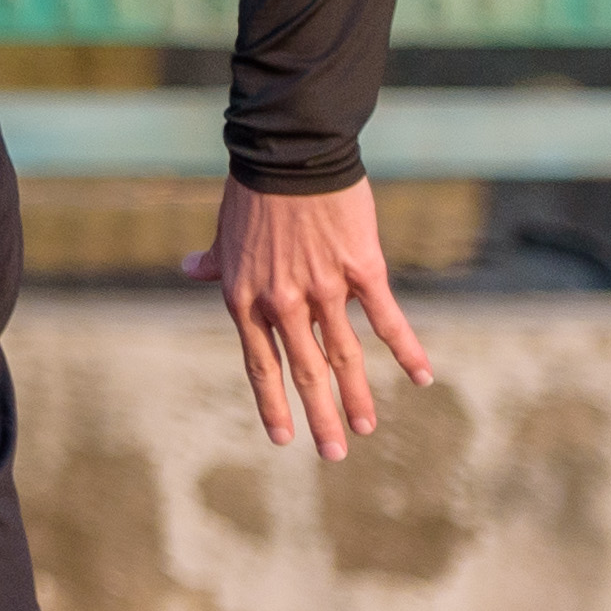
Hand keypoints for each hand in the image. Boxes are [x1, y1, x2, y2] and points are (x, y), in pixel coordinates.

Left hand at [181, 180, 434, 458]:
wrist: (290, 156)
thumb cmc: (253, 193)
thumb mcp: (226, 233)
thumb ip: (214, 262)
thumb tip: (188, 268)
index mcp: (246, 298)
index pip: (260, 364)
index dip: (272, 403)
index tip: (283, 438)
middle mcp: (283, 301)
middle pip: (305, 370)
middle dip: (319, 416)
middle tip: (334, 454)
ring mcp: (323, 287)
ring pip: (344, 354)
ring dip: (357, 395)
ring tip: (366, 429)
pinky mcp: (361, 269)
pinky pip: (386, 318)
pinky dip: (406, 349)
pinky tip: (422, 377)